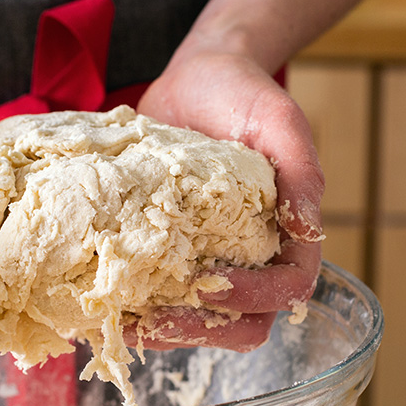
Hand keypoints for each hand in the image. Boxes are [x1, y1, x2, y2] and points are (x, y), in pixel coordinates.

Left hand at [133, 47, 323, 350]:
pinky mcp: (167, 251)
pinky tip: (97, 302)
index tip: (209, 282)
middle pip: (241, 324)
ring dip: (161, 330)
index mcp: (287, 234)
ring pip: (196, 319)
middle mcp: (250, 257)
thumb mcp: (280, 121)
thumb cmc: (244, 93)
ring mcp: (208, 258)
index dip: (254, 298)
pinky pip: (157, 294)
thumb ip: (302, 172)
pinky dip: (132, 306)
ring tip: (115, 322)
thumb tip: (308, 229)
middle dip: (201, 329)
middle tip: (154, 320)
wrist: (195, 75)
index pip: (286, 289)